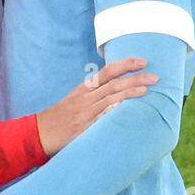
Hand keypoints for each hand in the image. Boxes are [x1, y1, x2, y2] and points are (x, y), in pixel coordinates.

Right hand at [35, 58, 155, 154]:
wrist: (39, 133)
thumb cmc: (59, 118)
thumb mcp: (75, 101)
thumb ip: (94, 96)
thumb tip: (117, 94)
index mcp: (84, 90)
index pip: (107, 72)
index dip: (125, 64)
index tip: (143, 61)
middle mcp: (86, 98)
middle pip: (113, 84)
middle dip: (135, 79)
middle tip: (155, 77)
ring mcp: (85, 113)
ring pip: (109, 99)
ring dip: (129, 93)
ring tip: (146, 91)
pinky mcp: (83, 128)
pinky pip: (99, 119)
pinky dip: (111, 112)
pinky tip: (124, 109)